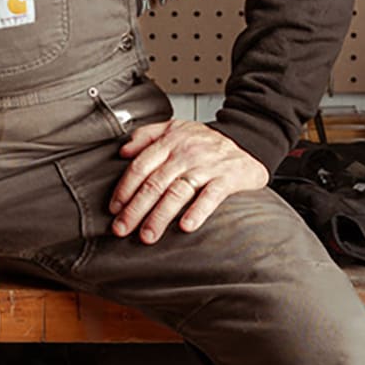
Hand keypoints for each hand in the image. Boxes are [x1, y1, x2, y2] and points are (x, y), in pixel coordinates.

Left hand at [111, 120, 267, 239]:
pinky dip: (198, 211)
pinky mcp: (228, 178)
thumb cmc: (206, 142)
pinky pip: (211, 196)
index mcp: (170, 142)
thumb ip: (147, 135)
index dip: (125, 188)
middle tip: (122, 229)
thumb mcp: (175, 128)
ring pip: (178, 192)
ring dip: (160, 216)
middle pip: (155, 183)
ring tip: (148, 235)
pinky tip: (186, 227)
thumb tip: (123, 151)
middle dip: (135, 209)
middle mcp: (186, 153)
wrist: (250, 140)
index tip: (114, 208)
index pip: (141, 166)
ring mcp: (207, 166)